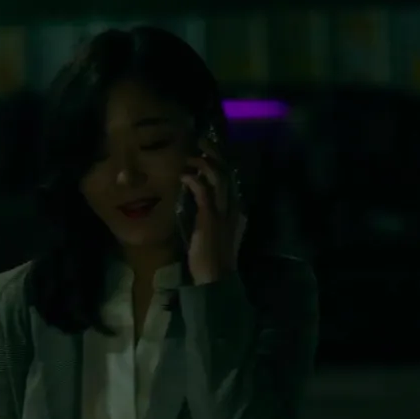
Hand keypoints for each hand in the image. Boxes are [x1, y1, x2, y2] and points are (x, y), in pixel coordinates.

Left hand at [180, 138, 246, 284]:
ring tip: (190, 157)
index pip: (231, 178)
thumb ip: (208, 213)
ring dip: (204, 163)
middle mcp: (233, 207)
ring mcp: (223, 211)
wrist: (214, 277)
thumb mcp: (212, 230)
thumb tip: (197, 195)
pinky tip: (184, 176)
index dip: (221, 161)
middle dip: (215, 153)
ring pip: (219, 177)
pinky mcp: (210, 217)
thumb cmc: (210, 258)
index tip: (208, 150)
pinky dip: (194, 180)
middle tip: (202, 141)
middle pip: (227, 172)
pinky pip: (203, 191)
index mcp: (236, 210)